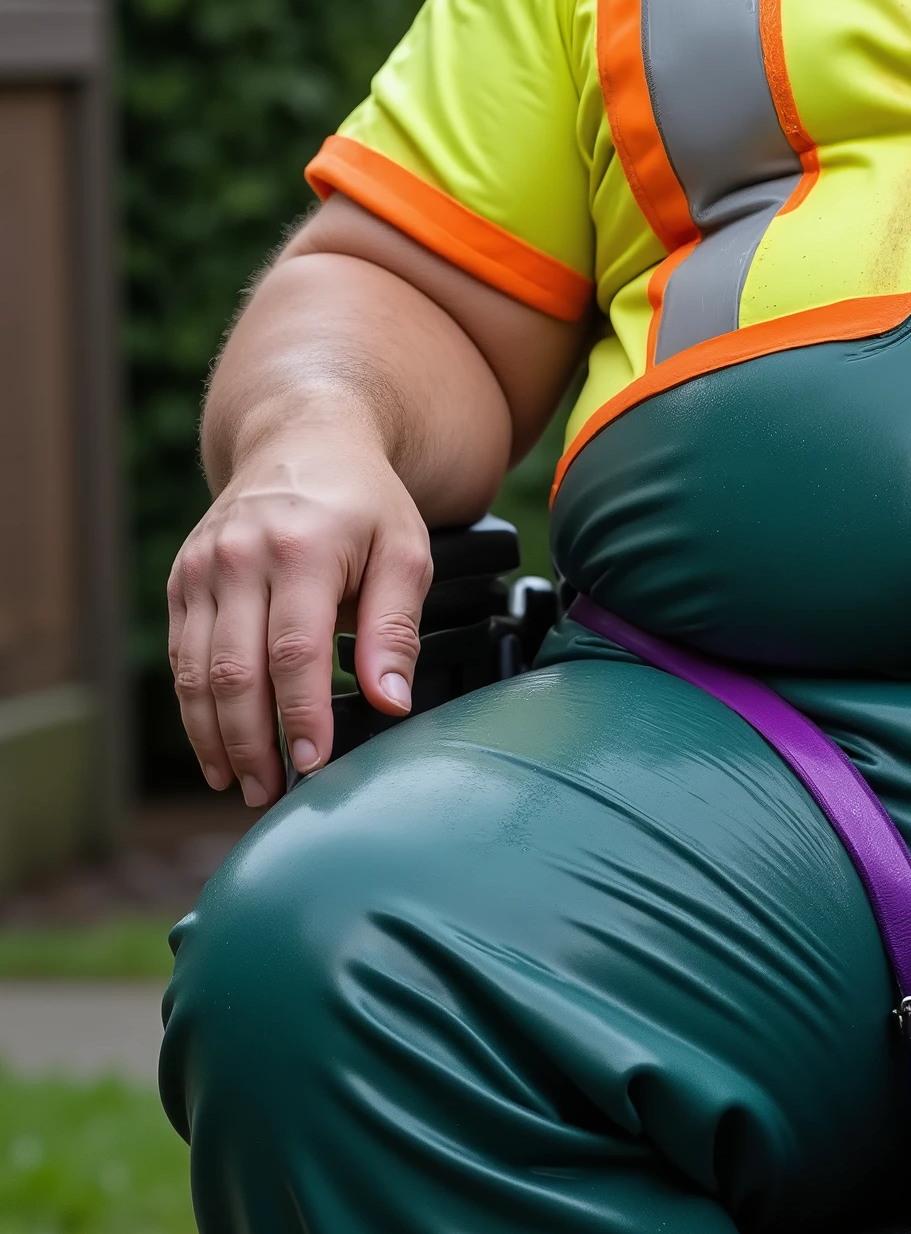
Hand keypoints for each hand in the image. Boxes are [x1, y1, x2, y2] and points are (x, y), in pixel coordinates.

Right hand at [167, 408, 431, 808]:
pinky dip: (194, 708)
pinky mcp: (182, 579)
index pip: (294, 651)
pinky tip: (216, 748)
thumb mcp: (405, 553)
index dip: (300, 714)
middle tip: (271, 793)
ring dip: (215, 737)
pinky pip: (182, 656)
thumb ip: (395, 629)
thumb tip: (389, 703)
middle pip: (235, 670)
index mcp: (301, 550)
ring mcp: (202, 568)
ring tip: (241, 785)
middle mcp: (239, 558)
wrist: (301, 439)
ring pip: (197, 671)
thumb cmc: (364, 504)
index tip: (313, 764)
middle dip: (251, 742)